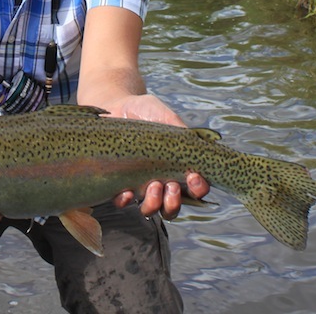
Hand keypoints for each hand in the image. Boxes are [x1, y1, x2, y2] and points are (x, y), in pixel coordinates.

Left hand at [103, 94, 210, 218]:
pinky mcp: (117, 183)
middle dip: (174, 202)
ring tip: (152, 186)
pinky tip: (127, 191)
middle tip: (170, 186)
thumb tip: (196, 143)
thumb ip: (182, 130)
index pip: (194, 189)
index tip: (193, 176)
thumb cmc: (145, 111)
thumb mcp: (167, 117)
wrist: (116, 105)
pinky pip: (122, 202)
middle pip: (172, 207)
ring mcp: (139, 184)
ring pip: (150, 209)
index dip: (198, 189)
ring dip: (154, 204)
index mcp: (176, 168)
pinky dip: (126, 200)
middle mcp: (160, 181)